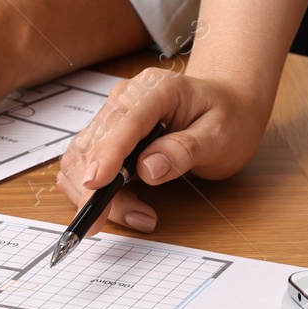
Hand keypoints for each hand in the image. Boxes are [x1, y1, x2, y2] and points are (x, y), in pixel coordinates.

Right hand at [55, 67, 271, 233]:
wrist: (225, 105)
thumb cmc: (227, 117)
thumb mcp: (221, 134)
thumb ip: (185, 149)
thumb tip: (148, 169)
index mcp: (155, 90)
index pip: (123, 122)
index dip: (106, 154)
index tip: (96, 184)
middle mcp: (125, 99)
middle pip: (93, 144)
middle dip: (99, 188)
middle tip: (137, 218)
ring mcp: (112, 117)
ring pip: (80, 159)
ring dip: (95, 195)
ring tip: (138, 215)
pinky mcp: (106, 137)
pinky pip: (85, 166)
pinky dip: (94, 192)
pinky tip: (124, 206)